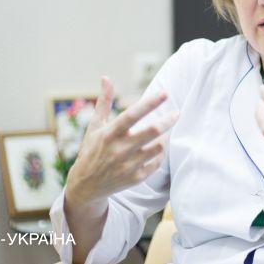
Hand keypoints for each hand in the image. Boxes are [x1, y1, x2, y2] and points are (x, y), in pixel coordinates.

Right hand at [65, 76, 177, 207]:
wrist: (86, 185)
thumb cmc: (91, 149)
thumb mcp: (95, 126)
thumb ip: (104, 102)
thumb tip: (106, 77)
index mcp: (109, 134)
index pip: (132, 115)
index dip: (150, 103)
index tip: (165, 93)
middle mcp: (119, 149)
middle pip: (152, 132)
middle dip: (168, 120)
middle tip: (177, 112)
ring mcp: (128, 165)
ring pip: (158, 148)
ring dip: (165, 137)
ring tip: (166, 130)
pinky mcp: (136, 178)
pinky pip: (156, 163)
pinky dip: (160, 153)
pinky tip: (158, 147)